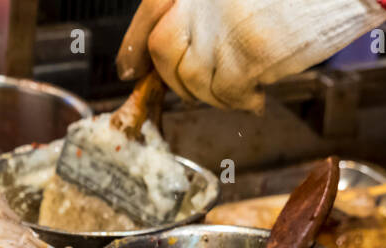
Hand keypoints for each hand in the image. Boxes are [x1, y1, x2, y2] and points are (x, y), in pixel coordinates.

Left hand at [118, 0, 385, 110]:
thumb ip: (214, 8)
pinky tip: (256, 96)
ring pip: (192, 78)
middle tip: (197, 83)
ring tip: (236, 86)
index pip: (150, 11)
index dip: (133, 45)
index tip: (129, 68)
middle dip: (175, 76)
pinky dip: (238, 101)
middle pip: (165, 49)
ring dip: (210, 92)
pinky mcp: (249, 53)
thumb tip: (185, 42)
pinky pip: (226, 93)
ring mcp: (225, 25)